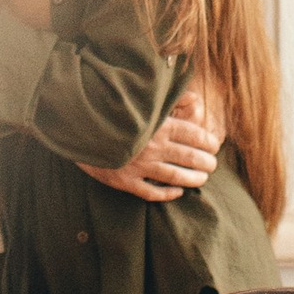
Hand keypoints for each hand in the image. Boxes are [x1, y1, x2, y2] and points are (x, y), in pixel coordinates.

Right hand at [86, 88, 223, 201]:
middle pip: (190, 158)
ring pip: (176, 177)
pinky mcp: (126, 181)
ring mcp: (140, 166)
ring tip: (202, 178)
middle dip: (207, 163)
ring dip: (194, 179)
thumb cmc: (113, 109)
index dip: (209, 142)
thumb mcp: (142, 99)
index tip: (215, 144)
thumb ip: (170, 99)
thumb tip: (194, 99)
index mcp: (159, 125)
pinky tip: (177, 192)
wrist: (78, 126)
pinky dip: (168, 194)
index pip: (195, 135)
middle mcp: (153, 147)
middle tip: (213, 164)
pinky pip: (152, 192)